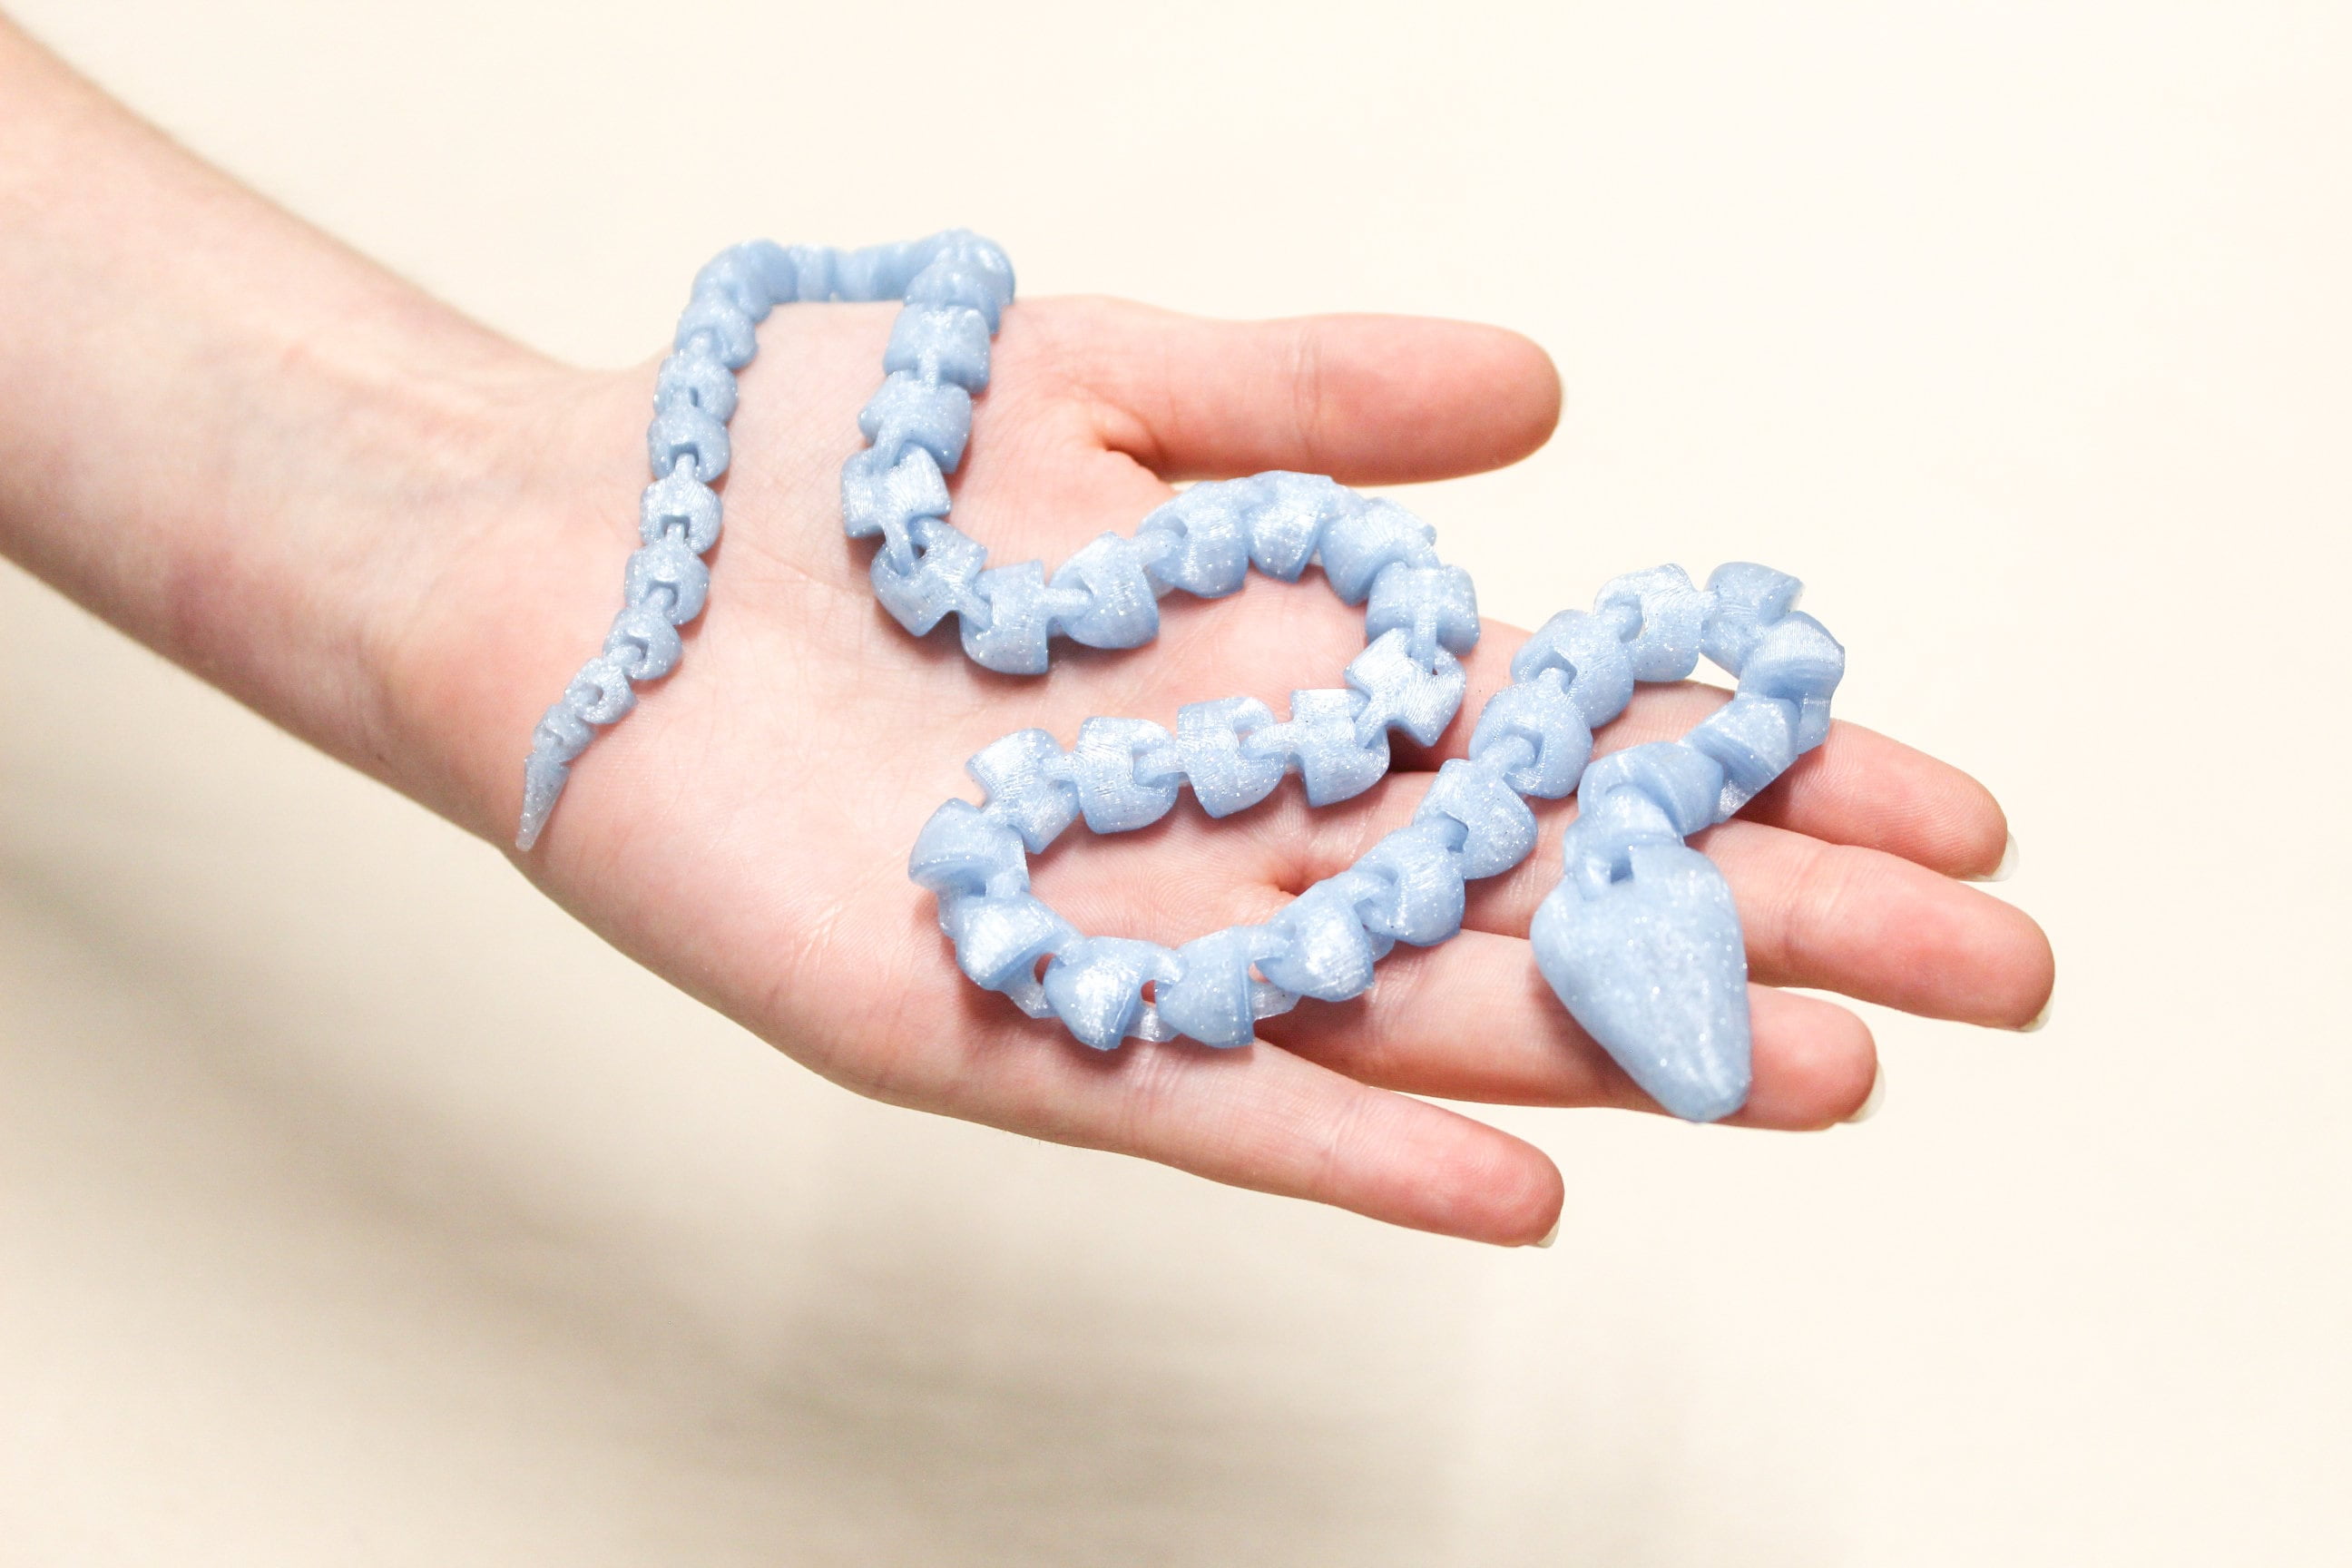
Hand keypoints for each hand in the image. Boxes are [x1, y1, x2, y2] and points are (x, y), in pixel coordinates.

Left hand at [387, 296, 2055, 1245]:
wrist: (578, 549)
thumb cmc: (830, 459)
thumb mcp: (1112, 382)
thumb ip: (1319, 402)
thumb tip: (1553, 399)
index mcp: (1291, 683)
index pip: (1574, 741)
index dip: (1761, 772)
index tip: (1950, 801)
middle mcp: (1246, 831)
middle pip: (1543, 892)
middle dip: (1771, 927)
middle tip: (1994, 971)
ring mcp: (1132, 942)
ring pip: (1418, 1009)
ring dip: (1620, 1045)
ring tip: (1829, 1071)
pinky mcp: (995, 1026)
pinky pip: (1204, 1103)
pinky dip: (1360, 1141)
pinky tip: (1530, 1178)